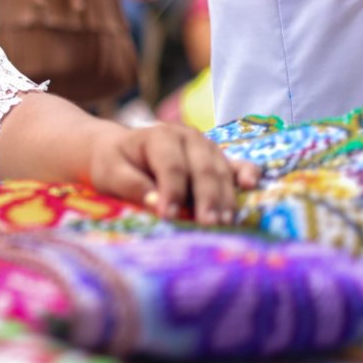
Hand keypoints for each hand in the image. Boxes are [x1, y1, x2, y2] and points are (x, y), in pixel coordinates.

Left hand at [88, 124, 260, 225]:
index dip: (172, 192)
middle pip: (202, 169)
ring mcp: (206, 147)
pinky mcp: (216, 159)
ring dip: (224, 198)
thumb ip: (132, 186)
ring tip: (224, 224)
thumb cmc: (113, 163)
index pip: (171, 166)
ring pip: (221, 171)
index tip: (170, 217)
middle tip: (208, 225)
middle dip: (206, 198)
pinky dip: (246, 174)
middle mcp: (188, 138)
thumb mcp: (111, 172)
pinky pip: (236, 165)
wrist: (118, 150)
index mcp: (160, 136)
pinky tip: (251, 186)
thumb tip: (156, 204)